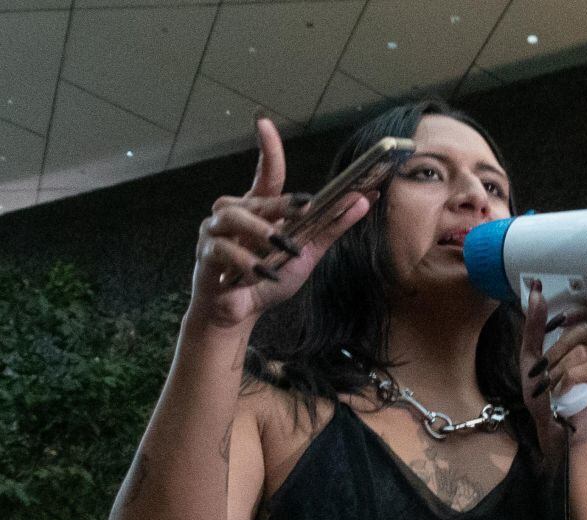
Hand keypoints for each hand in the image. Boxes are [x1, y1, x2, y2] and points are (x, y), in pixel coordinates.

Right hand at [187, 117, 371, 330]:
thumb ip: (331, 226)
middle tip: (306, 208)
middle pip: (258, 199)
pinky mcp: (206, 254)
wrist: (240, 311)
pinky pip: (224, 250)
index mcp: (259, 208)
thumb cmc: (269, 277)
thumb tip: (363, 200)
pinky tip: (261, 272)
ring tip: (283, 250)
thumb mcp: (308, 254)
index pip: (266, 174)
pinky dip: (246, 262)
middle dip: (281, 205)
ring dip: (263, 234)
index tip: (264, 123)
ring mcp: (216, 231)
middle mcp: (234, 213)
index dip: (266, 149)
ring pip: (236, 218)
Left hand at [520, 284, 586, 453]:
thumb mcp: (532, 357)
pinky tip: (563, 393)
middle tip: (543, 371)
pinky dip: (568, 380)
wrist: (555, 431)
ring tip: (552, 388)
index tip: (560, 319)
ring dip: (558, 370)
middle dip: (555, 351)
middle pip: (581, 331)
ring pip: (581, 351)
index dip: (578, 310)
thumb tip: (537, 291)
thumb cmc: (546, 398)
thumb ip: (535, 326)